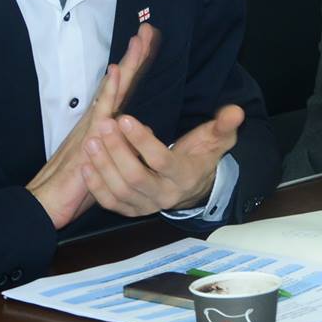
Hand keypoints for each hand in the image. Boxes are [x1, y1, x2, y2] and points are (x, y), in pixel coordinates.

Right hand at [27, 22, 157, 228]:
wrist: (48, 201)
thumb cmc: (77, 184)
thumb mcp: (108, 161)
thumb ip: (122, 146)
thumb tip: (140, 133)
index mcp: (103, 124)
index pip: (123, 90)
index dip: (136, 69)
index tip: (149, 45)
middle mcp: (97, 119)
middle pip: (121, 82)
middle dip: (135, 56)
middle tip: (148, 30)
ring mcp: (92, 124)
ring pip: (114, 88)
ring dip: (127, 64)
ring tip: (139, 41)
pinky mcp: (88, 136)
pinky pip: (102, 108)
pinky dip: (110, 88)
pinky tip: (117, 71)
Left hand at [79, 105, 243, 217]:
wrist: (194, 186)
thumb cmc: (202, 156)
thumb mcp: (218, 139)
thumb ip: (225, 125)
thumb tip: (235, 111)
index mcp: (185, 176)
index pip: (161, 161)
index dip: (142, 141)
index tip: (125, 118)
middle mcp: (165, 195)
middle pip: (135, 177)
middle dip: (116, 151)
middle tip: (103, 125)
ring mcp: (146, 206)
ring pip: (119, 190)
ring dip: (102, 165)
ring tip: (91, 140)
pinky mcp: (131, 210)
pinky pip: (110, 202)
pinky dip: (96, 184)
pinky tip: (86, 163)